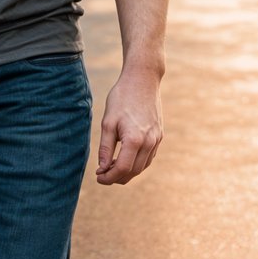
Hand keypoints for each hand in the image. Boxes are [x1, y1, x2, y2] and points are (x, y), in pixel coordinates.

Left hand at [95, 67, 162, 185]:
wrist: (143, 81)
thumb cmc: (121, 99)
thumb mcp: (107, 123)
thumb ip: (105, 148)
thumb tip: (102, 168)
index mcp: (135, 140)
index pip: (122, 169)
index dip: (109, 177)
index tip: (98, 177)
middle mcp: (149, 143)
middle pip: (133, 171)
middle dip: (117, 177)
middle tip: (102, 174)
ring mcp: (156, 140)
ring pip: (142, 167)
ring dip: (127, 172)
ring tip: (111, 167)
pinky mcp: (159, 136)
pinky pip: (149, 158)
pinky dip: (137, 163)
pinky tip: (124, 159)